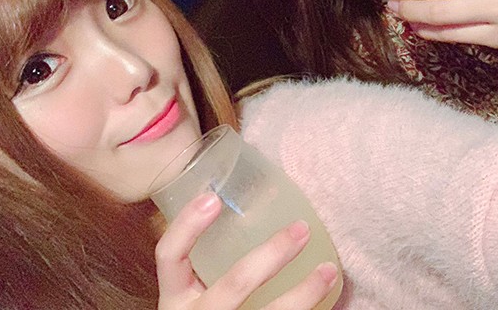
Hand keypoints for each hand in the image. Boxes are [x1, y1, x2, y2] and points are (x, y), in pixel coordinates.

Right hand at [156, 192, 338, 309]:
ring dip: (305, 292)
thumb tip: (239, 205)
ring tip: (329, 269)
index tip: (213, 198)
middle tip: (301, 228)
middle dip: (272, 254)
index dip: (186, 226)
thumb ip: (206, 264)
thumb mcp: (192, 294)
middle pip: (234, 284)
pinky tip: (327, 300)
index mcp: (175, 297)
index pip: (169, 256)